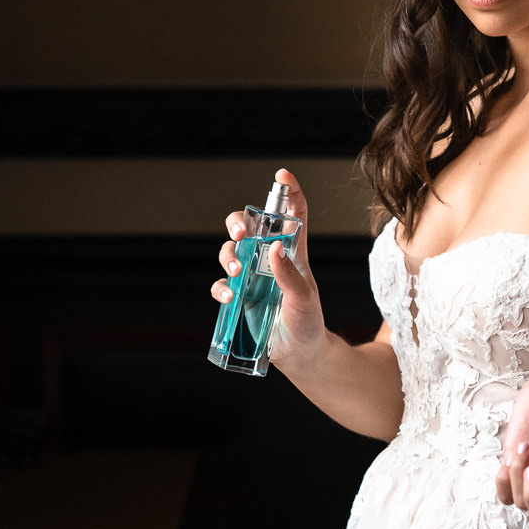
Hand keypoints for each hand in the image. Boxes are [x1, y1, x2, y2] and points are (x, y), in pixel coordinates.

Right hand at [212, 168, 327, 368]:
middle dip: (238, 222)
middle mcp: (267, 259)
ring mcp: (250, 277)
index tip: (282, 175)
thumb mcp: (305, 297)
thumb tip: (273, 248)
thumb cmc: (308, 321)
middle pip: (248, 227)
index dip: (288, 192)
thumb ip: (290, 275)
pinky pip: (220, 285)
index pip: (292, 215)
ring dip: (227, 256)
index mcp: (292, 252)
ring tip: (236, 273)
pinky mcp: (238, 298)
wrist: (299, 354)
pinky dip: (220, 287)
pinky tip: (229, 296)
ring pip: (229, 252)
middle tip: (240, 233)